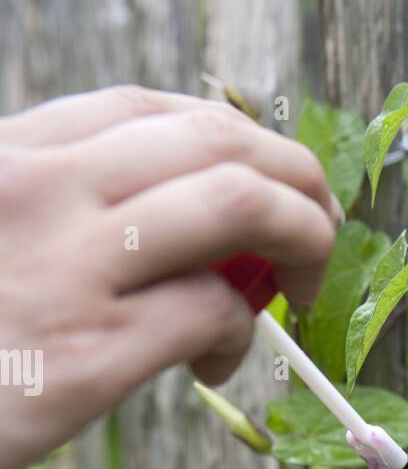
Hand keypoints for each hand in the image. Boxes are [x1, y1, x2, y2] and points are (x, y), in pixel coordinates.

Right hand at [0, 85, 339, 468]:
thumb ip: (57, 213)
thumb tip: (167, 221)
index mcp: (9, 157)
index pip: (147, 109)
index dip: (230, 136)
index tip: (260, 176)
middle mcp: (41, 193)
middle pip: (214, 140)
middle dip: (294, 177)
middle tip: (316, 226)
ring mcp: (67, 270)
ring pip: (235, 205)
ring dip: (301, 236)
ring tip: (304, 281)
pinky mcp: (88, 356)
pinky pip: (212, 312)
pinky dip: (243, 331)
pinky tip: (222, 358)